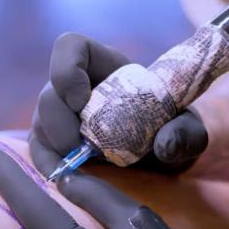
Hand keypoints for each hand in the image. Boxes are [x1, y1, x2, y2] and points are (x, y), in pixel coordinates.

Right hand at [30, 32, 207, 175]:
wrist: (166, 157)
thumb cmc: (174, 132)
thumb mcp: (190, 130)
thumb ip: (185, 133)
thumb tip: (165, 147)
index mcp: (105, 67)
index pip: (71, 48)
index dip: (66, 68)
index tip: (81, 100)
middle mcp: (77, 88)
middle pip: (49, 93)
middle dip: (57, 122)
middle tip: (78, 149)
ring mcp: (63, 116)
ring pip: (40, 123)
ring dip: (52, 147)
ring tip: (76, 171)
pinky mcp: (57, 144)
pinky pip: (39, 150)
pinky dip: (47, 165)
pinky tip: (64, 180)